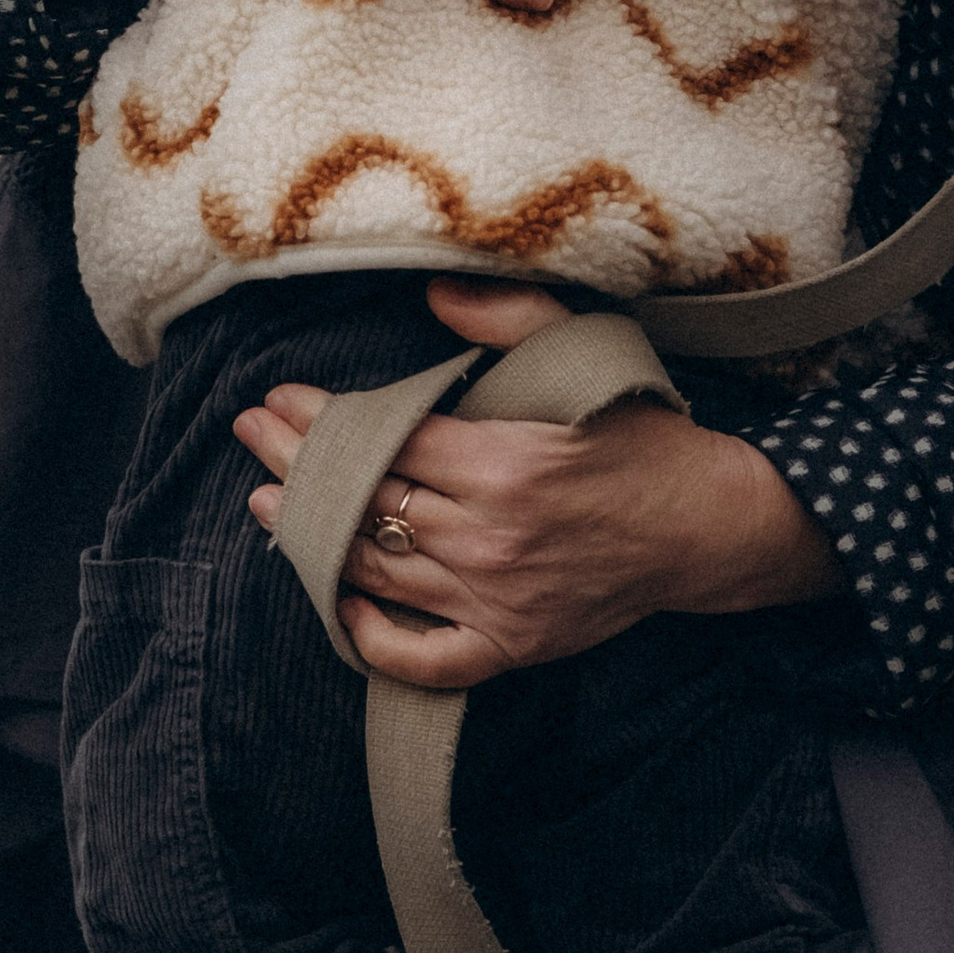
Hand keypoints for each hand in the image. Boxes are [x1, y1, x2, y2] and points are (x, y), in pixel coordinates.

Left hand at [235, 276, 840, 686]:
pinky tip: (340, 606)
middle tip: (249, 433)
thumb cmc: (638, 431)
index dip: (321, 420)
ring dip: (313, 539)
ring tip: (267, 504)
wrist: (704, 525)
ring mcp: (498, 601)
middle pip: (367, 505)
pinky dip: (374, 638)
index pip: (384, 442)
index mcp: (504, 464)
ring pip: (379, 572)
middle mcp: (492, 539)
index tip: (278, 398)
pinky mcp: (512, 646)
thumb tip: (430, 295)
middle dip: (297, 466)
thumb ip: (505, 318)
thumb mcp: (582, 352)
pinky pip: (425, 657)